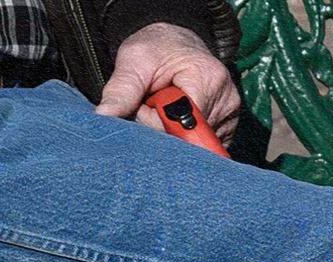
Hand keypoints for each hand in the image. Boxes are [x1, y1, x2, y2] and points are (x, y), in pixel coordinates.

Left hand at [96, 23, 241, 144]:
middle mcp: (226, 98)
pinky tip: (177, 118)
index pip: (182, 124)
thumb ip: (121, 91)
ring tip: (165, 109)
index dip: (157, 122)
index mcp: (207, 78)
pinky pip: (201, 147)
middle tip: (153, 104)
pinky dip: (183, 137)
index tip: (147, 103)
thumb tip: (104, 117)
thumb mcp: (133, 62)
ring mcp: (229, 116)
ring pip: (193, 145)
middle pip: (188, 138)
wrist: (174, 44)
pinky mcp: (226, 128)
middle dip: (162, 129)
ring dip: (172, 133)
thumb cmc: (154, 50)